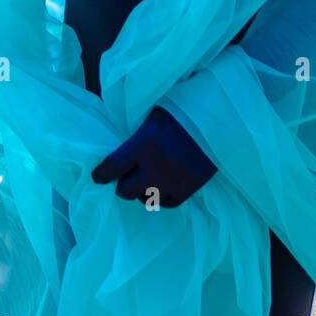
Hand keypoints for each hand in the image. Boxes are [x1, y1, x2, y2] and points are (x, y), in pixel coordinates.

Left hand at [91, 105, 216, 208]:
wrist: (217, 120)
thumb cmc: (181, 111)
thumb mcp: (152, 117)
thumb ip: (136, 136)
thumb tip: (120, 149)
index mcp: (143, 144)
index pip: (112, 167)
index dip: (101, 174)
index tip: (98, 176)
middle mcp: (155, 168)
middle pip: (125, 191)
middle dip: (123, 184)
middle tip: (126, 176)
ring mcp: (172, 182)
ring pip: (145, 199)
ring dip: (142, 190)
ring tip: (147, 179)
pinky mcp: (188, 189)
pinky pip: (166, 203)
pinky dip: (161, 196)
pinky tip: (162, 186)